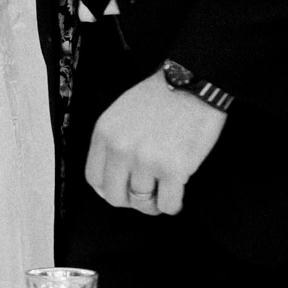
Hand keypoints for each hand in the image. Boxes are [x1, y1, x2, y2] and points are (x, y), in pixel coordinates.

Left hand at [85, 68, 226, 215]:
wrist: (192, 82)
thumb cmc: (160, 96)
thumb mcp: (120, 112)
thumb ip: (112, 141)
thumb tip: (114, 175)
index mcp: (105, 133)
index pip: (94, 178)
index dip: (109, 190)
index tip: (122, 191)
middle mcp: (121, 148)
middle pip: (115, 196)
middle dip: (131, 201)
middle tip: (145, 196)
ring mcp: (146, 160)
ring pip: (143, 203)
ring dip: (155, 204)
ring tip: (164, 193)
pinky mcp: (174, 169)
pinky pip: (168, 205)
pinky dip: (174, 205)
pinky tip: (178, 195)